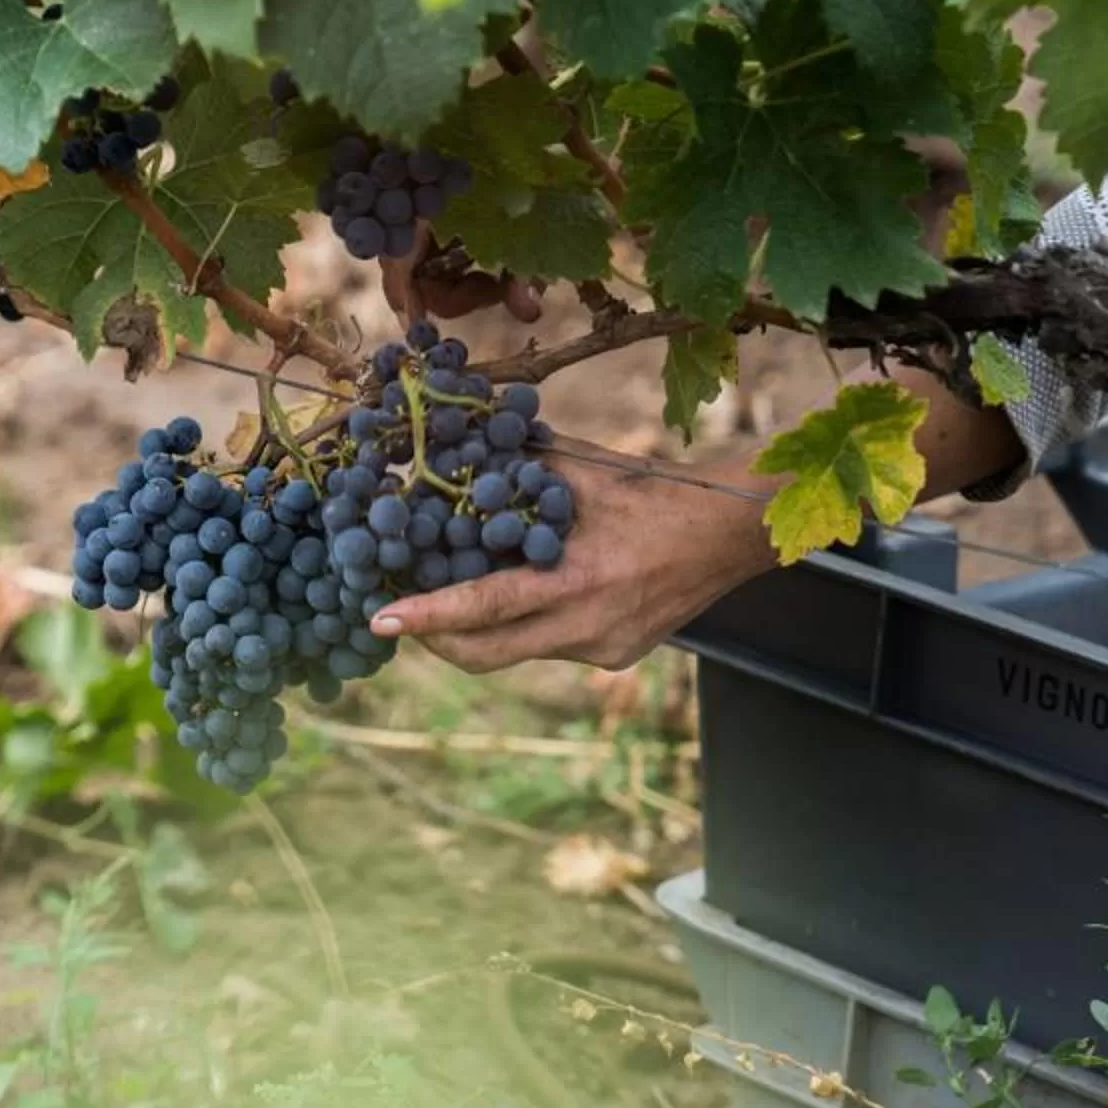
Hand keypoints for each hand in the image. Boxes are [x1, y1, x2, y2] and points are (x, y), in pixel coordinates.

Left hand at [368, 445, 777, 672]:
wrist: (729, 533)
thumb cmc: (652, 491)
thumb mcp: (583, 471)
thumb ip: (518, 467)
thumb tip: (449, 450)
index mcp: (578, 582)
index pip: (484, 608)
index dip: (427, 616)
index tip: (379, 618)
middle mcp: (586, 628)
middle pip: (484, 654)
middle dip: (435, 637)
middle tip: (399, 612)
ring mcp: (601, 650)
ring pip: (514, 651)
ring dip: (479, 628)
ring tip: (450, 593)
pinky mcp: (613, 657)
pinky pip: (549, 647)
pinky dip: (525, 623)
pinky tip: (522, 591)